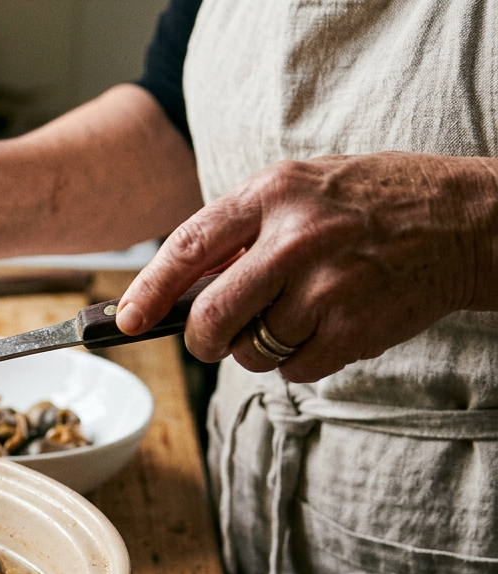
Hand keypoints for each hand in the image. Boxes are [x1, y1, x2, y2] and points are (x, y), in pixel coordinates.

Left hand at [116, 152, 497, 381]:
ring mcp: (326, 288)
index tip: (125, 319)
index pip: (188, 248)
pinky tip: (324, 328)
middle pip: (212, 316)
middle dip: (201, 339)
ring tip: (293, 315)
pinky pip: (293, 368)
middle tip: (211, 340)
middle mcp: (295, 240)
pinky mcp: (353, 329)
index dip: (148, 290)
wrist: (464, 222)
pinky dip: (297, 360)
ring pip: (251, 349)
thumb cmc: (370, 204)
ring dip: (258, 347)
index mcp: (272, 194)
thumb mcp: (300, 190)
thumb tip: (179, 287)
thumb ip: (242, 230)